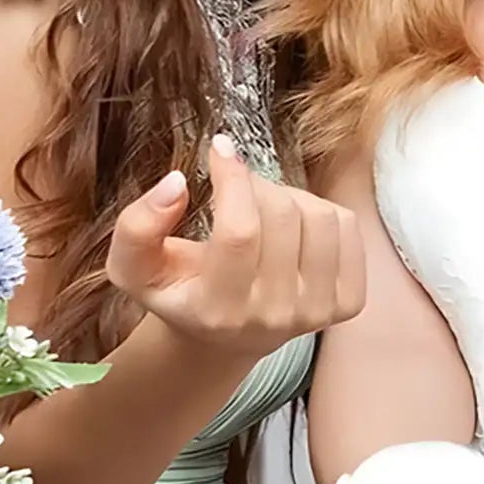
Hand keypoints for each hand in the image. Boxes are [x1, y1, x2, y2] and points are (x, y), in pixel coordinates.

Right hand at [108, 134, 368, 357]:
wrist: (227, 334)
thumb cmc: (179, 289)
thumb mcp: (135, 266)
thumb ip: (138, 226)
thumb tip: (176, 183)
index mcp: (218, 311)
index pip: (239, 232)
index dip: (232, 179)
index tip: (220, 149)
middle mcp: (272, 317)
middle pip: (281, 216)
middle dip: (256, 184)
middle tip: (237, 189)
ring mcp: (316, 312)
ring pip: (319, 216)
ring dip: (288, 196)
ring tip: (263, 210)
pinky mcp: (348, 302)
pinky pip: (347, 227)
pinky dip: (320, 211)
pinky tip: (293, 228)